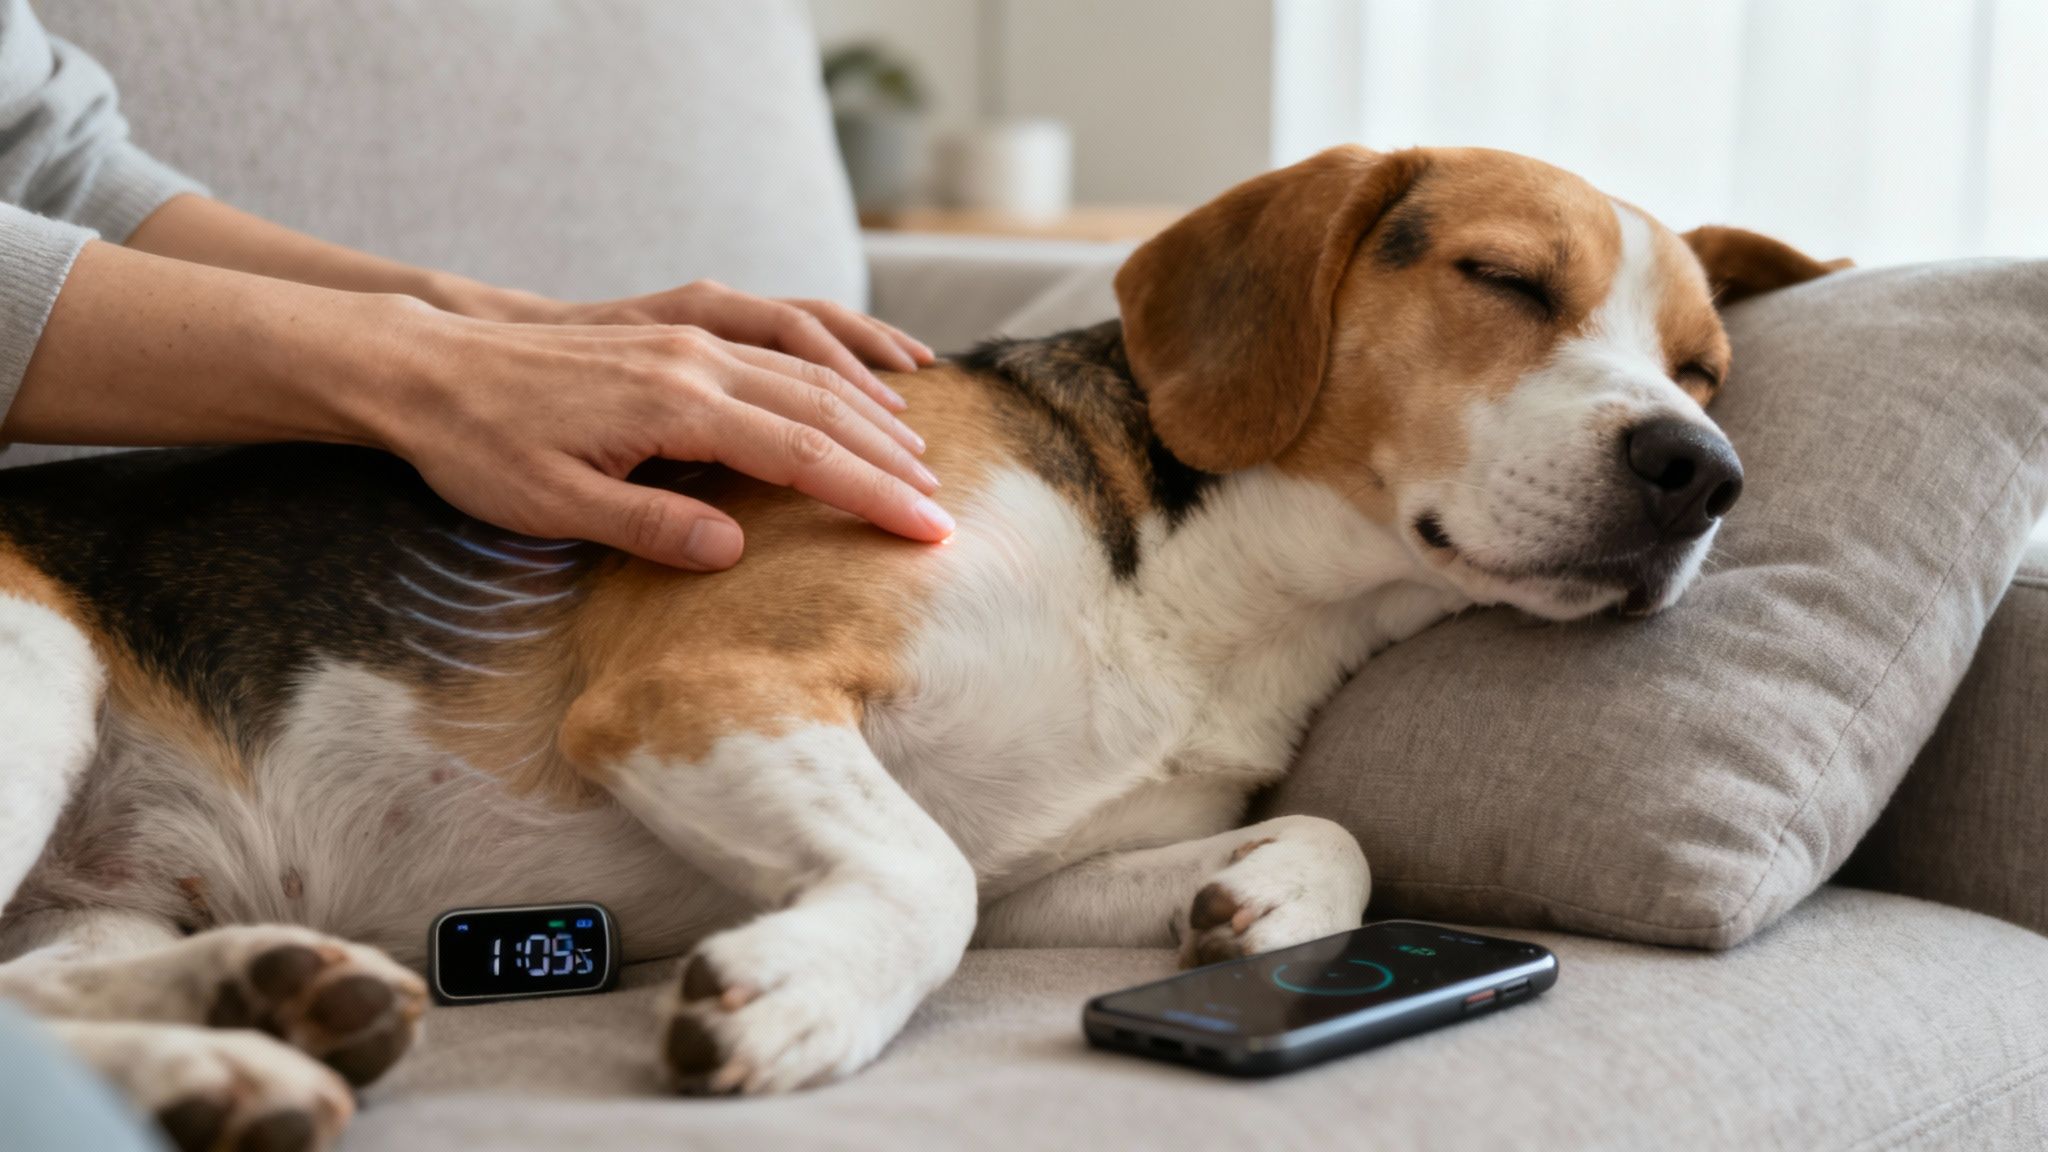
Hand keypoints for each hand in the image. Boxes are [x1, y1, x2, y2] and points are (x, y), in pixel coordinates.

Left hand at [366, 300, 951, 571]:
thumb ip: (649, 526)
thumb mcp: (552, 506)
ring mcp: (687, 335)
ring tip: (917, 452)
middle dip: (889, 459)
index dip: (871, 495)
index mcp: (675, 404)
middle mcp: (695, 358)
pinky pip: (779, 334)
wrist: (424, 368)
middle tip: (941, 508)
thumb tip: (734, 554)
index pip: (801, 455)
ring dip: (871, 409)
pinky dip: (835, 354)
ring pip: (807, 366)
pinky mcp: (675, 328)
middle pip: (822, 407)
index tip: (926, 531)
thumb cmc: (481, 447)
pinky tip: (862, 373)